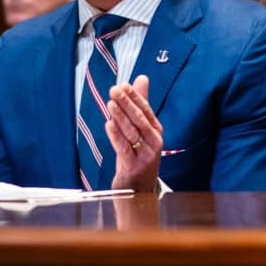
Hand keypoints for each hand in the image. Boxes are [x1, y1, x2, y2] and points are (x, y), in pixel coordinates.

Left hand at [105, 74, 162, 192]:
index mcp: (156, 130)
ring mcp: (145, 155)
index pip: (145, 109)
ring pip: (131, 132)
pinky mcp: (134, 166)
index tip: (123, 84)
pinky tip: (109, 124)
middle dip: (127, 103)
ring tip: (111, 104)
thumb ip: (141, 103)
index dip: (134, 97)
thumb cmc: (138, 154)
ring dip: (120, 117)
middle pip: (139, 119)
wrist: (138, 188)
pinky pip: (124, 148)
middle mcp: (154, 141)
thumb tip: (142, 77)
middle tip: (114, 90)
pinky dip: (116, 135)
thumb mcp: (141, 129)